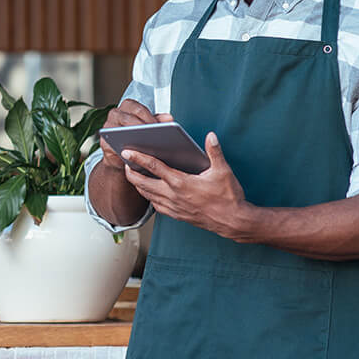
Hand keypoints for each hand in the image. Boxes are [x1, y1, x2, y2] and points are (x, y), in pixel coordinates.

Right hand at [99, 99, 173, 170]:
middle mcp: (115, 113)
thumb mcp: (148, 128)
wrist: (121, 158)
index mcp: (127, 107)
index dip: (149, 118)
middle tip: (155, 136)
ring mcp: (107, 127)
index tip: (159, 128)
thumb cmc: (135, 139)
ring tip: (147, 144)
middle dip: (143, 127)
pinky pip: (114, 144)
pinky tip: (136, 153)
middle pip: (130, 118)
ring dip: (134, 137)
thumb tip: (169, 118)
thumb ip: (157, 122)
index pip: (138, 109)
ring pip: (121, 129)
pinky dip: (125, 148)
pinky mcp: (103, 141)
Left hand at [121, 132, 249, 238]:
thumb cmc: (228, 197)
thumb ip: (215, 152)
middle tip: (125, 163)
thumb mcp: (223, 171)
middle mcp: (173, 195)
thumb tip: (211, 136)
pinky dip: (149, 198)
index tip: (127, 151)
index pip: (154, 167)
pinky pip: (157, 206)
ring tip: (133, 176)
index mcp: (181, 182)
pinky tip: (150, 193)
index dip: (138, 158)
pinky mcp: (177, 215)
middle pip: (143, 184)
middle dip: (131, 173)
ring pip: (148, 196)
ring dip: (138, 186)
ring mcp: (174, 207)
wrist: (233, 222)